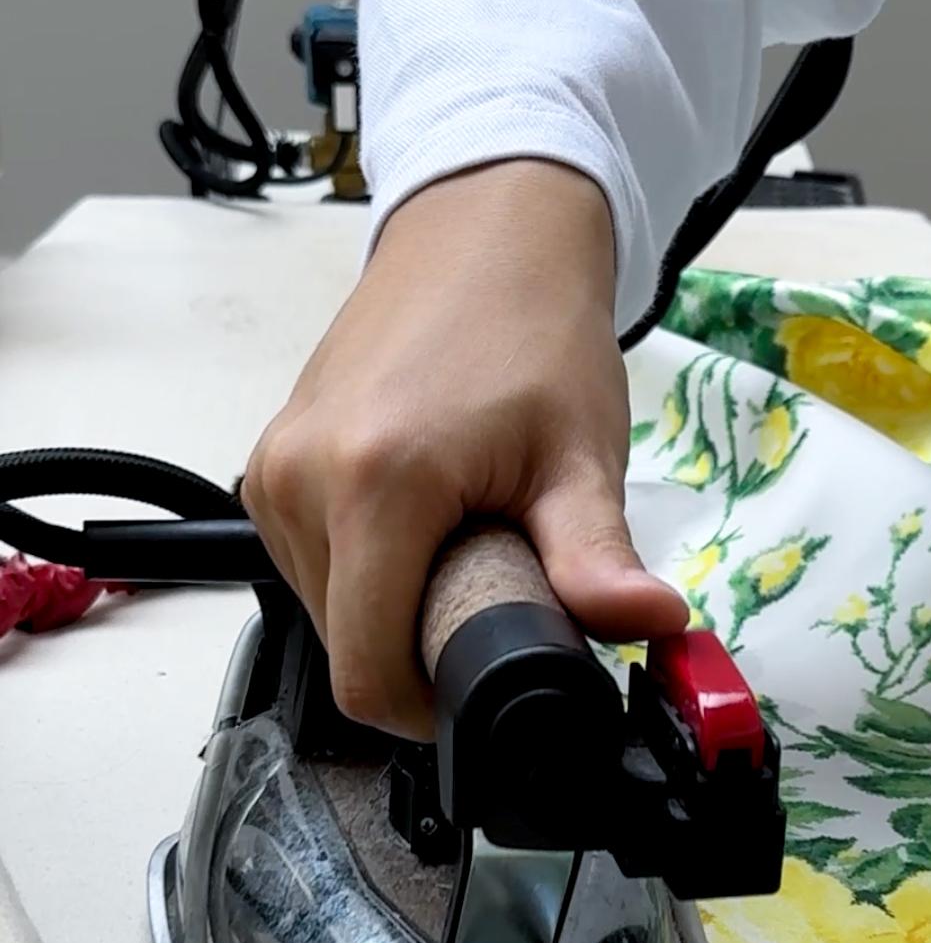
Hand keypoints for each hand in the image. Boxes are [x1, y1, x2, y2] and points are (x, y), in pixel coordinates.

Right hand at [243, 160, 685, 736]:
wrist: (481, 232)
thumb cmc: (532, 328)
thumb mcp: (580, 454)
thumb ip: (598, 558)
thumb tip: (649, 627)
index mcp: (374, 487)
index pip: (366, 671)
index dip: (427, 709)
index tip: (482, 686)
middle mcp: (300, 481)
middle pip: (346, 646)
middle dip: (420, 650)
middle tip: (492, 594)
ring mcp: (273, 473)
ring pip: (325, 612)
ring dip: (393, 610)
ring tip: (460, 547)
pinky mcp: (269, 466)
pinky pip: (310, 565)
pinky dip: (367, 573)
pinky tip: (422, 527)